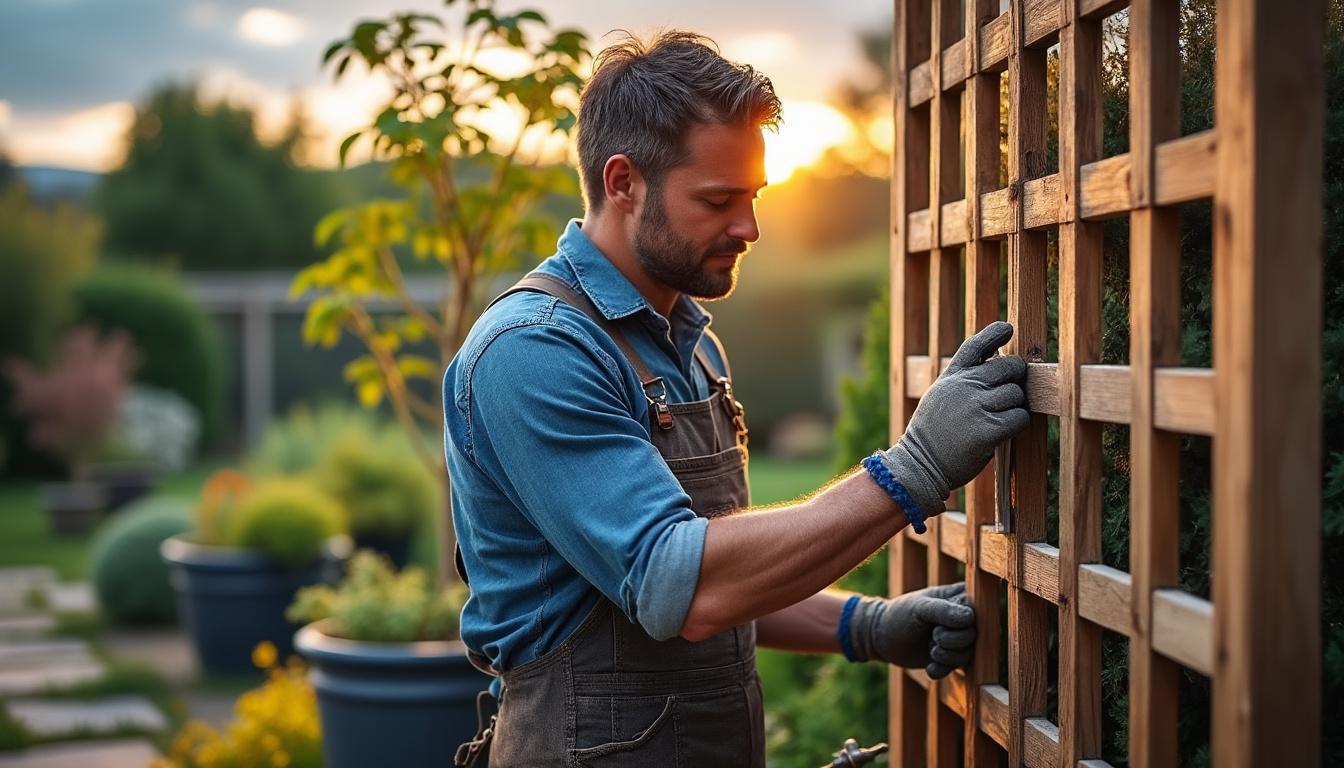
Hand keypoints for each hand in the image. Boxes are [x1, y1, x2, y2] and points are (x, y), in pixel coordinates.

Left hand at [848, 582, 974, 677]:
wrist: (882, 637)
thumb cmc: (900, 615)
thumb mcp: (919, 608)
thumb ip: (943, 610)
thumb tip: (970, 617)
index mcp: (960, 597)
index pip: (975, 613)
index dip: (957, 622)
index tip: (936, 620)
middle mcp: (965, 618)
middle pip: (973, 636)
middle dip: (948, 640)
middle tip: (932, 634)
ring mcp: (960, 639)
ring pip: (967, 655)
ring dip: (944, 655)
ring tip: (929, 647)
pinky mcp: (952, 657)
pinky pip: (957, 669)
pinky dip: (941, 669)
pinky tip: (929, 666)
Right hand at [879, 321, 1028, 518]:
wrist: (919, 465)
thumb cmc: (933, 432)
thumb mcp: (939, 395)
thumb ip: (963, 379)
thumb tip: (997, 363)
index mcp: (952, 376)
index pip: (976, 345)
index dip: (995, 333)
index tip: (1008, 329)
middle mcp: (964, 386)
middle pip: (1010, 368)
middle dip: (1015, 379)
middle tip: (1007, 394)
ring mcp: (976, 407)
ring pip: (1017, 394)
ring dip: (1015, 406)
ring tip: (998, 419)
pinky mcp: (988, 431)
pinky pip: (1019, 418)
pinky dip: (1018, 424)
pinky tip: (1004, 432)